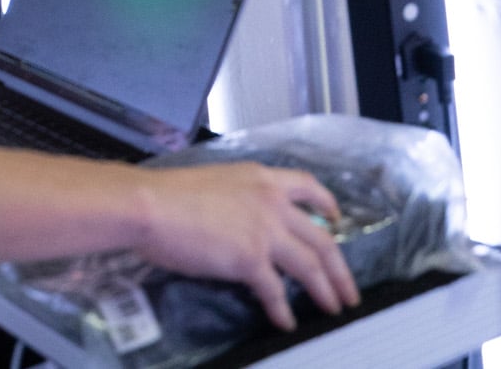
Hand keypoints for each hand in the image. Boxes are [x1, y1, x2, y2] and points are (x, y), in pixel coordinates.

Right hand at [134, 163, 359, 331]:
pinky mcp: (251, 259)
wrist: (151, 206)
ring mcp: (264, 231)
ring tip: (333, 308)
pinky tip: (286, 321)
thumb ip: (239, 199)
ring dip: (326, 290)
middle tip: (349, 288)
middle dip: (340, 268)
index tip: (336, 220)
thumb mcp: (216, 182)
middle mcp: (271, 202)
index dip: (328, 205)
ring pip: (310, 265)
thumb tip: (242, 224)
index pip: (307, 186)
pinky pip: (276, 291)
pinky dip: (283, 310)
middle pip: (321, 238)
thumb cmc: (168, 193)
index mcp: (261, 178)